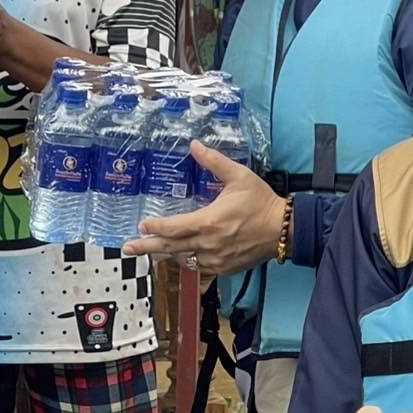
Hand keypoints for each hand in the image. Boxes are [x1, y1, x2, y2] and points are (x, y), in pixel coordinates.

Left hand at [121, 141, 282, 273]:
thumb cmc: (260, 202)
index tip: (141, 225)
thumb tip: (194, 145)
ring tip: (149, 251)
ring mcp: (217, 259)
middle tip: (128, 247)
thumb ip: (213, 161)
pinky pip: (199, 267)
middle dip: (147, 247)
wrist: (284, 230)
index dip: (154, 227)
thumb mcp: (238, 176)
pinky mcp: (225, 268)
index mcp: (208, 222)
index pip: (173, 228)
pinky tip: (179, 257)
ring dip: (166, 254)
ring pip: (184, 259)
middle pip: (171, 247)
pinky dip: (187, 261)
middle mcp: (209, 244)